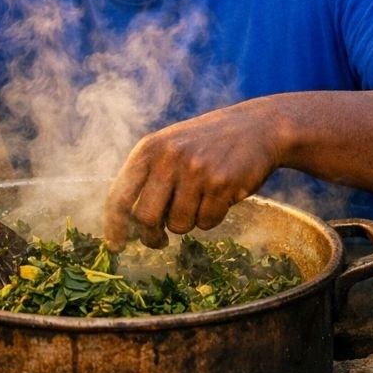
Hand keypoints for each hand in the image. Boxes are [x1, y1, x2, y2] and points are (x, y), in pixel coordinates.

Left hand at [104, 102, 283, 251]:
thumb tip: (127, 224)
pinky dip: (212, 217)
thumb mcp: (170, 147)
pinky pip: (207, 223)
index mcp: (148, 149)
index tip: (115, 246)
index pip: (119, 194)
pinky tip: (221, 196)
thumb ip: (147, 177)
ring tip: (201, 200)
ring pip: (178, 225)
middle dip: (150, 236)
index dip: (114, 225)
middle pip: (145, 217)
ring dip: (189, 222)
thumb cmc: (208, 143)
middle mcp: (168, 157)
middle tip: (159, 240)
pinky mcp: (222, 183)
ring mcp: (195, 170)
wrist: (258, 127)